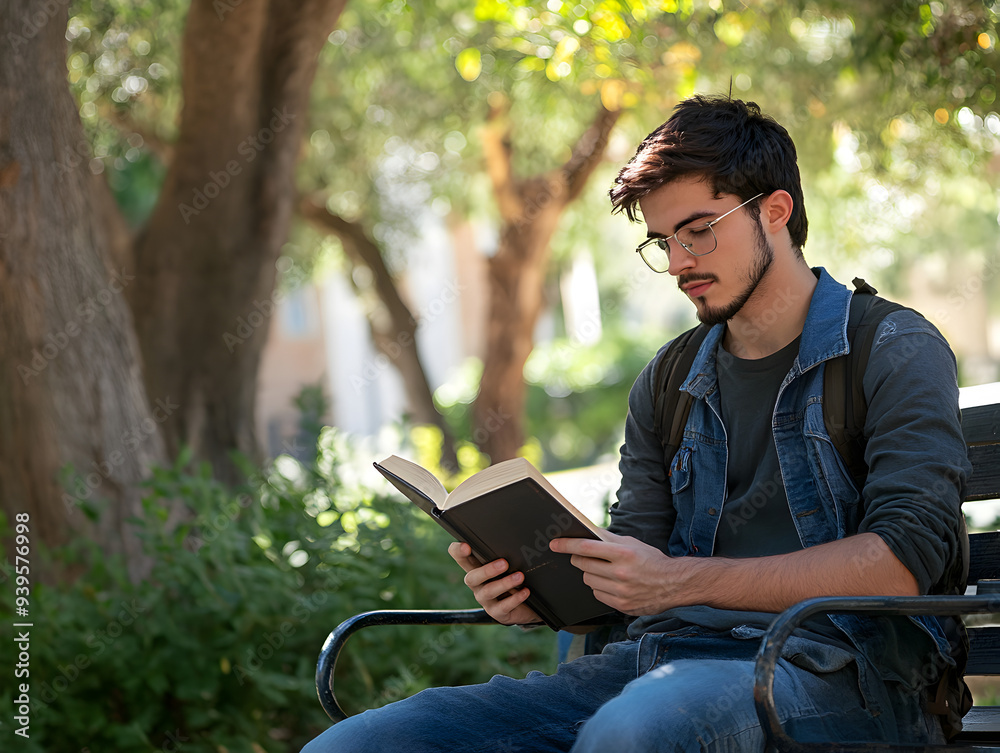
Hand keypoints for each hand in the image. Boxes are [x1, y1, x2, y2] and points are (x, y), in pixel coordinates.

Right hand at [448, 542, 542, 625]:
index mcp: (476, 568)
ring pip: (488, 592)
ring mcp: (486, 600)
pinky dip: (515, 599)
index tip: (466, 545)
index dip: (458, 552)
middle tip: (504, 563)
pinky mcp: (497, 613)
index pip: (460, 557)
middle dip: (487, 570)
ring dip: (504, 583)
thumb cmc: (513, 578)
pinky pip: (503, 607)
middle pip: (472, 577)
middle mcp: (477, 584)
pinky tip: (525, 591)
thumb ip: (504, 552)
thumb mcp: (508, 564)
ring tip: (520, 577)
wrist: (526, 604)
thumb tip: (513, 536)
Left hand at [550, 531, 688, 614]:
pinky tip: (610, 583)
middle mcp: (621, 574)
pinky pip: (598, 595)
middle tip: (581, 556)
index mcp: (623, 554)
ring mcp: (621, 592)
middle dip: (579, 559)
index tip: (554, 544)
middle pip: (584, 566)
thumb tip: (585, 532)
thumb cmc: (652, 560)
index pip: (586, 548)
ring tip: (603, 570)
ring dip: (590, 574)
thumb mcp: (632, 543)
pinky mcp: (622, 606)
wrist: (675, 584)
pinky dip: (599, 588)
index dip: (566, 545)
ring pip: (589, 581)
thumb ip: (608, 539)